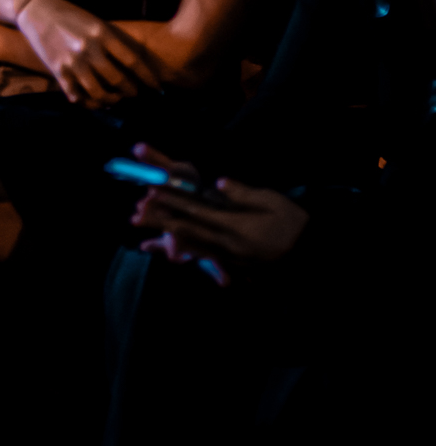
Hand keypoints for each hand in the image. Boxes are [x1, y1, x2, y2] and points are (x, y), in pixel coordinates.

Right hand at [16, 0, 161, 106]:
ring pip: (98, 92)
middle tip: (135, 94)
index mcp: (101, 33)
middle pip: (118, 79)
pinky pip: (77, 95)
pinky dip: (86, 101)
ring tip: (114, 99)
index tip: (157, 88)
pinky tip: (92, 100)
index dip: (147, 77)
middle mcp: (89, 48)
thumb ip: (112, 40)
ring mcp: (72, 61)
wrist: (36, 10)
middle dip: (130, 91)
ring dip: (110, 100)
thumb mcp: (95, 21)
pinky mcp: (58, 71)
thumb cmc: (70, 14)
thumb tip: (134, 63)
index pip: (132, 61)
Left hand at [130, 144, 307, 281]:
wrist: (309, 252)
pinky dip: (187, 251)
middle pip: (187, 231)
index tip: (152, 191)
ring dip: (168, 237)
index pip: (195, 211)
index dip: (172, 201)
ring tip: (146, 231)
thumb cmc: (291, 222)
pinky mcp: (234, 263)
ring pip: (192, 246)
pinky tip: (174, 249)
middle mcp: (227, 244)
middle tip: (136, 214)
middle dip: (161, 222)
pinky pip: (205, 256)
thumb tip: (219, 182)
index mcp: (234, 227)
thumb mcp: (270, 201)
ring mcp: (230, 257)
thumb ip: (242, 193)